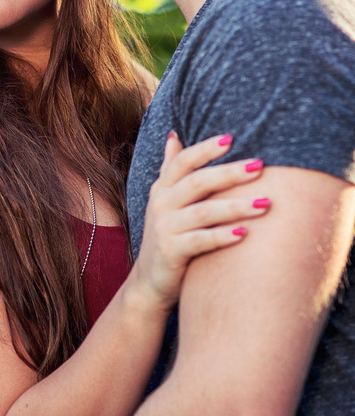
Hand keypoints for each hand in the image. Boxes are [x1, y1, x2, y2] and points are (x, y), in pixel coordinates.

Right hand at [129, 132, 268, 314]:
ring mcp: (164, 229)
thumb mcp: (165, 200)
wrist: (150, 281)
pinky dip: (222, 236)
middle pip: (197, 182)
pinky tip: (245, 233)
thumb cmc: (168, 236)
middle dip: (230, 173)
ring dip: (235, 206)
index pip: (183, 162)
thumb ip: (171, 168)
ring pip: (203, 212)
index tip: (232, 138)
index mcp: (163, 188)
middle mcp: (161, 204)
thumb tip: (175, 135)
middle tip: (260, 165)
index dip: (205, 149)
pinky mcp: (171, 252)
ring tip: (265, 203)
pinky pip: (200, 241)